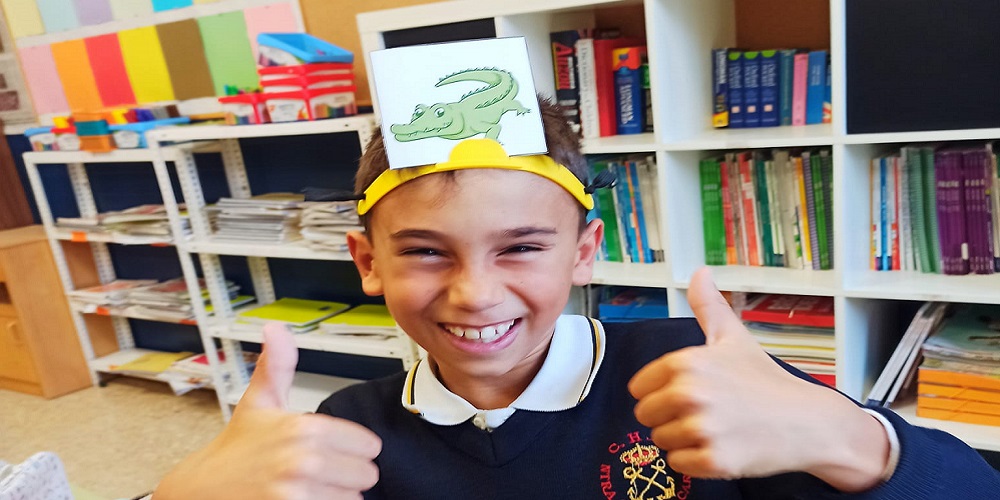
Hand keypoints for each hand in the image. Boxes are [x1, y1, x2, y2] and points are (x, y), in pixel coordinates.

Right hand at [153, 323, 381, 498]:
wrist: (198, 491)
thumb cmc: (234, 450)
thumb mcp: (258, 402)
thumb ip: (277, 365)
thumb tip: (276, 328)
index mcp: (305, 427)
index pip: (369, 446)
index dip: (351, 450)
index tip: (330, 451)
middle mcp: (304, 460)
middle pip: (366, 475)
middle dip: (347, 477)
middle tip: (318, 474)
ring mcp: (298, 493)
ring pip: (353, 499)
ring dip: (335, 497)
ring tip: (308, 490)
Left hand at [628, 268, 888, 491]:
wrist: (809, 422)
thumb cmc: (766, 381)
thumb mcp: (733, 338)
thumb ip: (708, 307)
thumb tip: (699, 272)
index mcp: (686, 362)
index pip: (639, 388)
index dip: (660, 392)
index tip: (689, 393)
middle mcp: (689, 393)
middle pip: (646, 416)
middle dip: (670, 418)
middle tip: (706, 413)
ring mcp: (702, 428)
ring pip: (662, 441)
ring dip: (684, 440)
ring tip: (718, 429)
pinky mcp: (714, 460)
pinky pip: (679, 465)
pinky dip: (696, 462)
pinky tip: (723, 447)